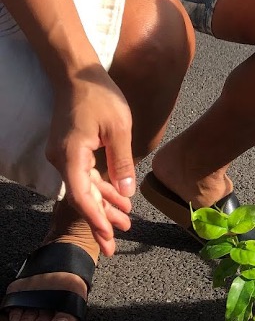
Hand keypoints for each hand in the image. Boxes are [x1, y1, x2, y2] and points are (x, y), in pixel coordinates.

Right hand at [45, 68, 134, 255]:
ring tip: (126, 224)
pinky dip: (102, 189)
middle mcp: (63, 159)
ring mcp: (65, 156)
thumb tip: (126, 194)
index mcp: (72, 155)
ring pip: (85, 189)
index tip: (108, 236)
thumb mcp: (119, 129)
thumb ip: (122, 163)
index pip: (81, 195)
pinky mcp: (72, 152)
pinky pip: (86, 176)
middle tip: (115, 245)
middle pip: (82, 198)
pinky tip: (120, 200)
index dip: (96, 218)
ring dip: (105, 206)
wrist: (77, 74)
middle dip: (100, 221)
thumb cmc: (100, 96)